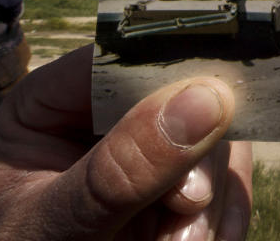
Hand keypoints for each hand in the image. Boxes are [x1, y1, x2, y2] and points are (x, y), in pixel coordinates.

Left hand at [0, 46, 252, 239]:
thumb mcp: (50, 223)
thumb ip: (118, 169)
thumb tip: (205, 99)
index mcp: (55, 101)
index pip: (125, 57)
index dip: (178, 69)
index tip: (219, 98)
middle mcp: (109, 119)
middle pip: (190, 98)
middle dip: (198, 161)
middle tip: (188, 207)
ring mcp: (149, 157)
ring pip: (220, 145)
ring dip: (213, 203)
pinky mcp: (176, 196)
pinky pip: (229, 189)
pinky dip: (224, 221)